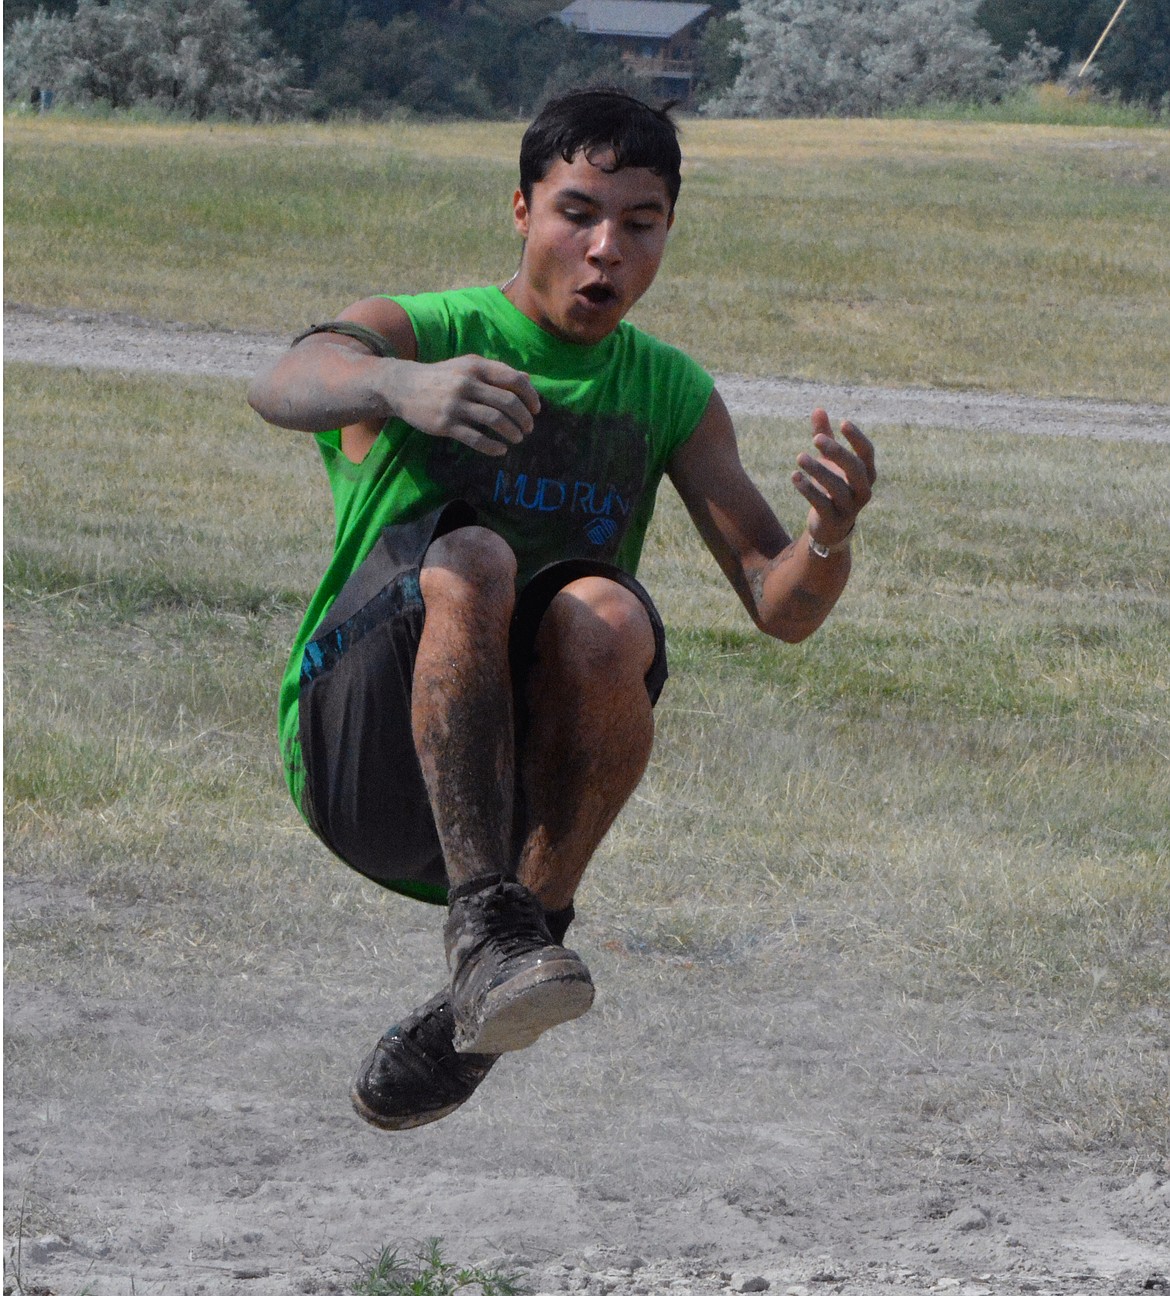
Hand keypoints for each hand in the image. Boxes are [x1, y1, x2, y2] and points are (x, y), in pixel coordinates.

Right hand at [389, 354, 540, 456]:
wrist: (403, 386)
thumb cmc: (442, 376)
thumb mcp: (468, 366)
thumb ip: (497, 372)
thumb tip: (528, 379)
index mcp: (476, 366)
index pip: (513, 380)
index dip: (530, 396)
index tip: (536, 410)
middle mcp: (467, 383)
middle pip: (507, 402)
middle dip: (523, 418)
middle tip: (528, 428)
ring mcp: (455, 404)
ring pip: (494, 420)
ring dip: (512, 432)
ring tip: (517, 439)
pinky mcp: (445, 424)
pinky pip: (476, 438)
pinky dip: (493, 447)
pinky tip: (500, 450)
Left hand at [792, 408, 875, 545]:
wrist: (831, 527)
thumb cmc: (833, 486)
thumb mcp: (830, 462)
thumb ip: (825, 436)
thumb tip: (818, 409)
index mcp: (867, 473)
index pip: (867, 452)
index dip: (857, 438)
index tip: (843, 422)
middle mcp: (863, 490)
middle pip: (855, 468)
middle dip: (837, 452)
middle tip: (816, 439)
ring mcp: (850, 507)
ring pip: (837, 487)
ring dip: (817, 470)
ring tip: (799, 457)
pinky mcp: (834, 520)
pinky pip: (821, 504)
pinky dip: (807, 490)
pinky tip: (794, 476)